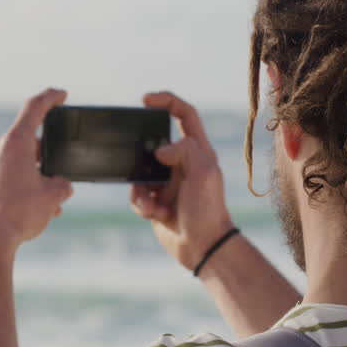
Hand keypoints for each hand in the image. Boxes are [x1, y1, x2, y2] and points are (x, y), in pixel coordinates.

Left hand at [0, 88, 73, 251]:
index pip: (34, 108)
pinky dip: (22, 184)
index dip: (51, 97)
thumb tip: (60, 185)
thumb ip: (62, 184)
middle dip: (46, 156)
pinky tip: (32, 207)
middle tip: (59, 173)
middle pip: (27, 140)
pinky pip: (6, 175)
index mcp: (15, 143)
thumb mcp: (53, 196)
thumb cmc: (20, 214)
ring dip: (35, 174)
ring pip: (18, 161)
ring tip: (49, 201)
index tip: (61, 94)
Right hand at [129, 91, 234, 269]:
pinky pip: (137, 195)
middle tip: (140, 163)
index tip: (145, 100)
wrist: (203, 247)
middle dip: (142, 154)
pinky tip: (156, 215)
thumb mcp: (204, 172)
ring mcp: (168, 182)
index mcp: (198, 151)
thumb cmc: (208, 209)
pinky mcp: (157, 201)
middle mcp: (182, 163)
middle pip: (154, 143)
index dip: (167, 102)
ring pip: (140, 171)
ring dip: (141, 189)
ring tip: (153, 204)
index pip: (185, 115)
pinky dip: (142, 204)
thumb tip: (159, 150)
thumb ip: (184, 150)